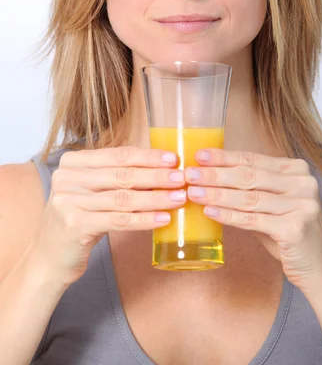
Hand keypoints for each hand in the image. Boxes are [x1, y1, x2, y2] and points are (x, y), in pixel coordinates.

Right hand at [29, 146, 186, 285]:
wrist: (49, 257)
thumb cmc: (79, 219)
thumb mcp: (92, 191)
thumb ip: (116, 177)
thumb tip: (161, 168)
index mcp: (73, 162)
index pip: (117, 155)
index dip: (148, 156)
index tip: (173, 159)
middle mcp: (67, 177)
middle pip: (122, 174)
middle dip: (156, 176)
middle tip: (181, 178)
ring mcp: (68, 201)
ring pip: (123, 197)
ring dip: (156, 198)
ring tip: (179, 198)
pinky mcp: (74, 225)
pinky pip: (119, 220)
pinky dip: (144, 219)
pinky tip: (163, 219)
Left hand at [184, 148, 321, 292]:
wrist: (320, 268)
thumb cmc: (289, 233)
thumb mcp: (272, 205)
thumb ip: (249, 190)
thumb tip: (208, 178)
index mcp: (296, 170)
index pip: (253, 160)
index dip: (224, 157)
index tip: (199, 156)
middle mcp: (302, 183)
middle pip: (249, 176)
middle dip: (216, 175)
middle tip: (190, 174)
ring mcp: (302, 205)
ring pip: (249, 198)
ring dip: (217, 195)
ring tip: (194, 193)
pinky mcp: (295, 228)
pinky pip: (253, 220)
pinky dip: (228, 216)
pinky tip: (210, 212)